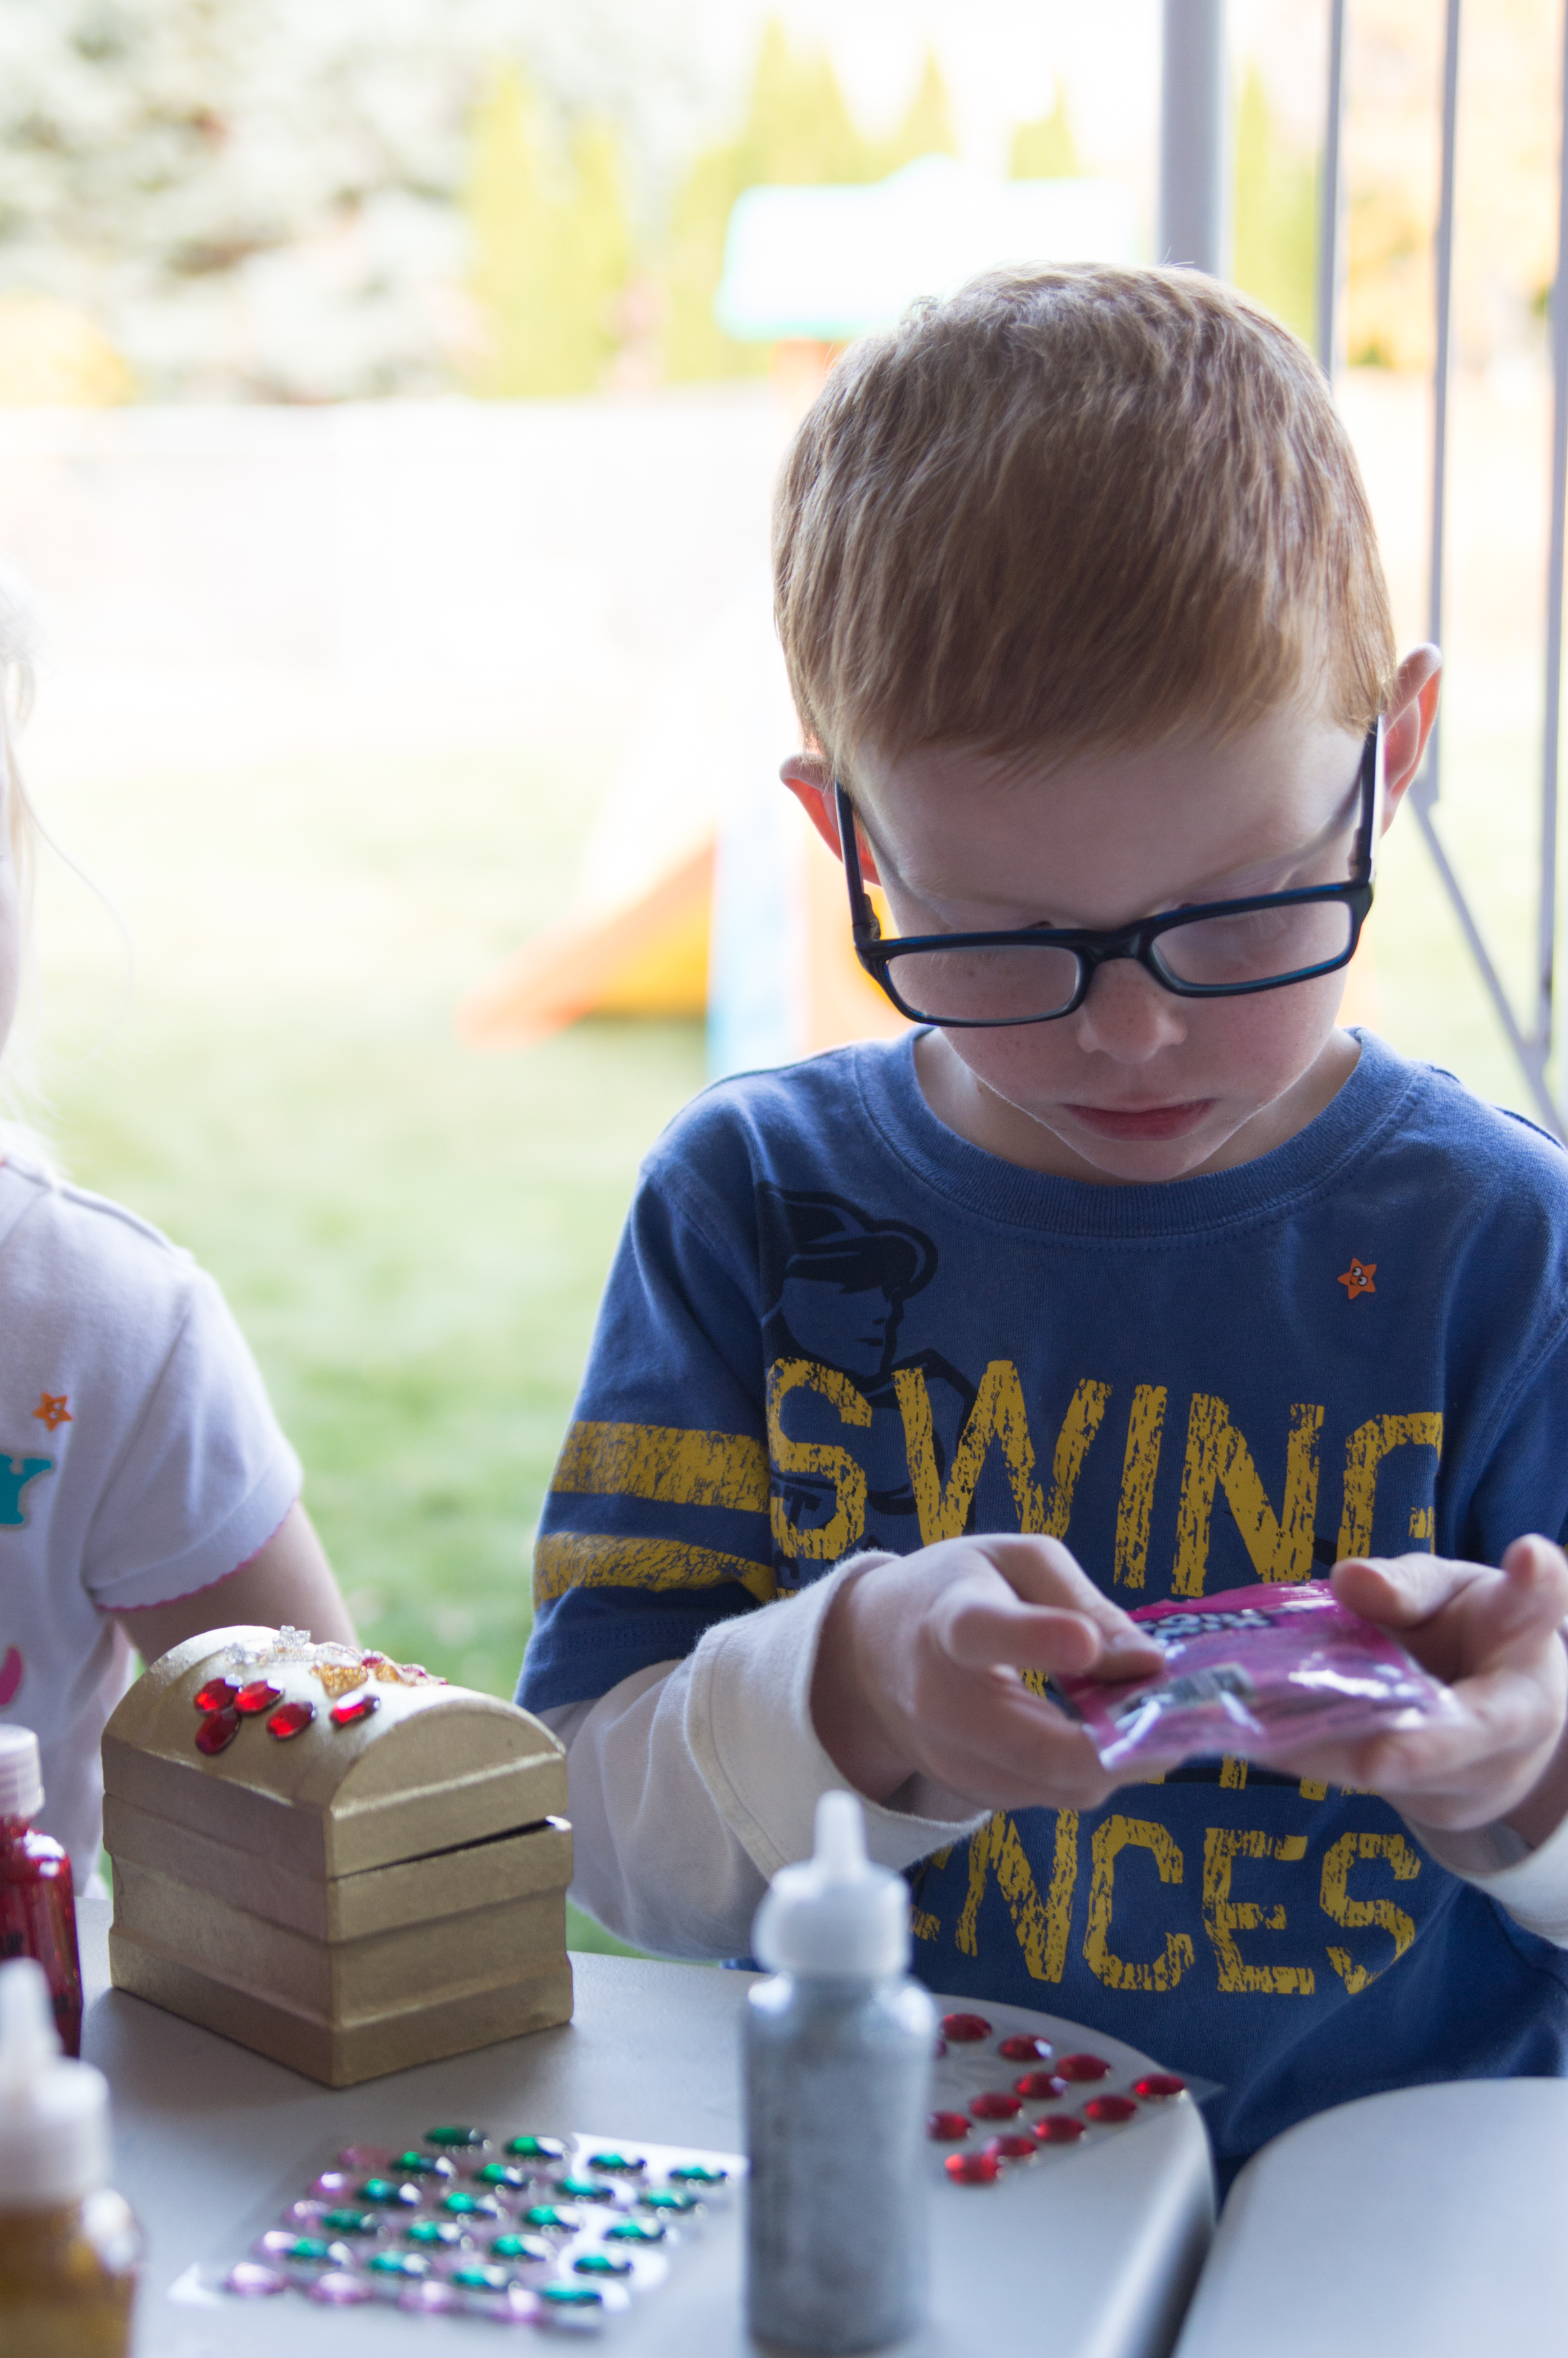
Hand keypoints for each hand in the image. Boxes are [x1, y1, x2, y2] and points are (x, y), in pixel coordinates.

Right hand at [810, 1534, 1163, 1810]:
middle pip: (1038, 1747)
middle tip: (1184, 1721)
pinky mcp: (971, 1791)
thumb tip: (1150, 1664)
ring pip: (1058, 1785)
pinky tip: (1108, 1734)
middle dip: (1124, 1745)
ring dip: (1120, 1761)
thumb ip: (1084, 1603)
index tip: (1087, 1644)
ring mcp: (953, 1758)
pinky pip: (1051, 1795)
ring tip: (1154, 1721)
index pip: (982, 1633)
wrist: (871, 1655)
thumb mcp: (1017, 1562)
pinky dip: (1092, 1771)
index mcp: (950, 1621)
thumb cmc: (958, 1591)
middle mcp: (941, 1700)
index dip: (1036, 1639)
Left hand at [1264, 1538, 1567, 1841]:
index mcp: (1525, 1638)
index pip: (1535, 1606)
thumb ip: (1405, 1587)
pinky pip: (1379, 1785)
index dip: (1535, 1582)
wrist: (1501, 1712)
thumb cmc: (1472, 1631)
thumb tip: (1349, 1579)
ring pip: (1414, 1773)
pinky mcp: (1437, 1803)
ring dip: (1343, 1756)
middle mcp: (1519, 1717)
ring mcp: (1482, 1773)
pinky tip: (1264, 1743)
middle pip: (1477, 1731)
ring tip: (1270, 1737)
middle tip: (1375, 1759)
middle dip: (1425, 1748)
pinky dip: (1322, 1763)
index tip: (1528, 1554)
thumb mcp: (1446, 1591)